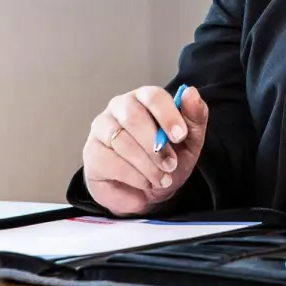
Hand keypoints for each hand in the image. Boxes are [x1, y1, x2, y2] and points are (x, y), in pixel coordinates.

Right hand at [82, 85, 209, 215]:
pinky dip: (133, 177)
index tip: (181, 136)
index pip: (152, 96)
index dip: (168, 115)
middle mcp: (119, 107)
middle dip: (155, 145)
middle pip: (133, 116)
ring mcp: (101, 128)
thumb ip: (194, 117)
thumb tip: (191, 93)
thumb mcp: (189, 142)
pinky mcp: (91, 152)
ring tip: (161, 178)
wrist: (147, 192)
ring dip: (147, 165)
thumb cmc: (166, 160)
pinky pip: (110, 161)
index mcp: (144, 99)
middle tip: (170, 165)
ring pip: (122, 141)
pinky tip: (143, 183)